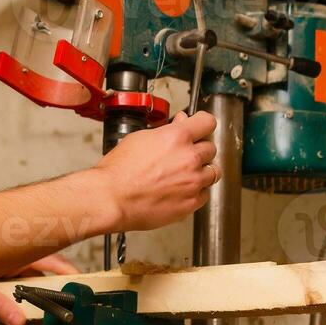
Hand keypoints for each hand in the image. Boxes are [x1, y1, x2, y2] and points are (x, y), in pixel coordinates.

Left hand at [0, 253, 78, 324]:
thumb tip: (19, 322)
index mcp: (16, 254)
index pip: (51, 263)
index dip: (68, 274)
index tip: (81, 286)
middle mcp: (14, 263)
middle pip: (43, 281)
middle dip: (52, 298)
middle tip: (62, 315)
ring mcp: (7, 274)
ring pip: (29, 293)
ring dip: (32, 308)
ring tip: (34, 324)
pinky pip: (14, 299)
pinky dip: (16, 311)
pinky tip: (15, 321)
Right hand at [94, 110, 217, 231]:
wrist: (112, 197)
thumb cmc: (119, 170)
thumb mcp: (139, 138)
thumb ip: (166, 131)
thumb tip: (180, 124)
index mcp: (177, 137)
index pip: (208, 122)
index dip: (202, 124)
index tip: (200, 127)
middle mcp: (189, 158)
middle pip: (211, 148)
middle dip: (199, 149)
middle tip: (184, 154)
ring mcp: (193, 181)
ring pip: (213, 171)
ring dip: (201, 170)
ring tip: (184, 174)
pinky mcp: (191, 202)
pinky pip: (205, 193)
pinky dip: (197, 191)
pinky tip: (181, 189)